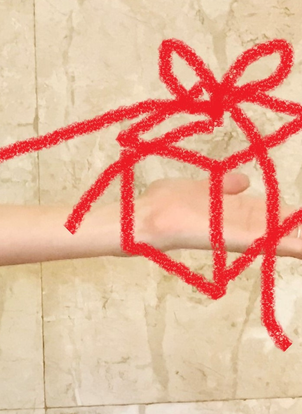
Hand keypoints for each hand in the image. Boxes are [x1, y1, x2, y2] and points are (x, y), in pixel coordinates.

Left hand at [135, 171, 301, 257]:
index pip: (265, 213)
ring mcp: (230, 232)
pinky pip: (258, 240)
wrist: (140, 217)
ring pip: (272, 235)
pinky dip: (283, 244)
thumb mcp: (199, 188)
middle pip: (272, 225)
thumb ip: (222, 186)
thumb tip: (246, 181)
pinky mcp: (224, 238)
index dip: (286, 214)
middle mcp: (232, 224)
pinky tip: (300, 245)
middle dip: (294, 226)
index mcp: (227, 211)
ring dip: (294, 238)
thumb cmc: (164, 203)